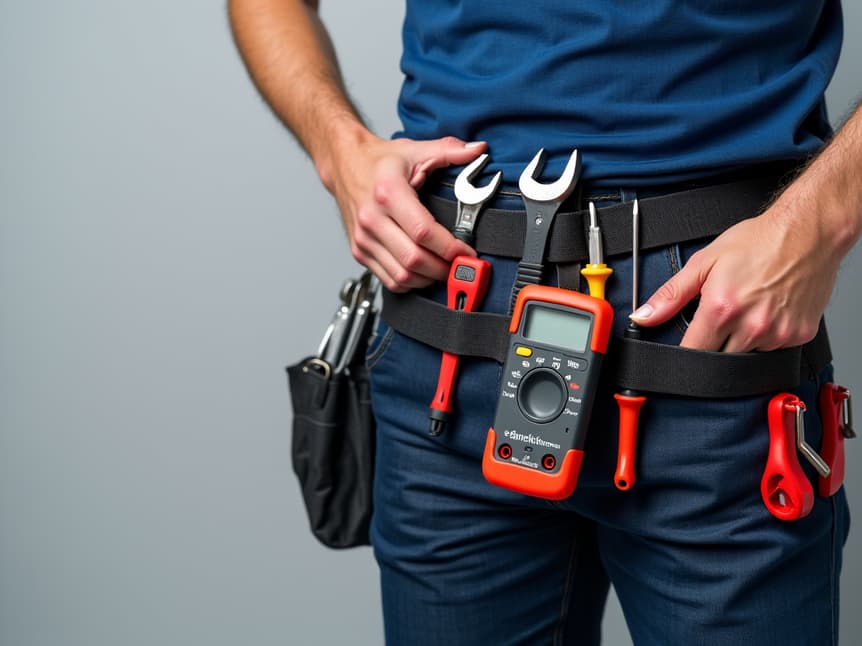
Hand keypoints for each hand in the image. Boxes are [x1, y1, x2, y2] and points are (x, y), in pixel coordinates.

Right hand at [325, 132, 486, 291]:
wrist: (345, 166)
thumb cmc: (379, 162)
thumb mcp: (415, 150)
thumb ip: (449, 150)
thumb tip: (479, 150)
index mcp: (388, 193)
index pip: (423, 232)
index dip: (450, 247)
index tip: (467, 251)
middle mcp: (372, 219)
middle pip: (414, 259)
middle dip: (444, 268)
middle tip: (462, 265)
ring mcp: (364, 239)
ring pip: (402, 275)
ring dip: (429, 279)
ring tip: (446, 269)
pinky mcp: (359, 252)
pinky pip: (389, 280)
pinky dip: (411, 282)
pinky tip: (424, 272)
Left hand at [629, 200, 840, 351]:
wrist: (808, 231)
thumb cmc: (758, 241)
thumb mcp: (704, 262)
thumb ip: (670, 295)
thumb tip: (643, 316)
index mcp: (722, 309)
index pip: (692, 352)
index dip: (685, 351)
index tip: (687, 344)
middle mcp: (751, 326)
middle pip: (719, 359)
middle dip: (713, 345)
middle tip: (721, 318)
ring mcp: (778, 334)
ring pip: (746, 356)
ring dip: (740, 342)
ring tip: (746, 310)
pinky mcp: (799, 336)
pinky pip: (773, 350)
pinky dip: (766, 337)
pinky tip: (767, 312)